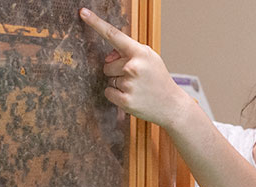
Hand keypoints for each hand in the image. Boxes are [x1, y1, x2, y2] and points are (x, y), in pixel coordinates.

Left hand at [79, 8, 188, 126]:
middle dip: (117, 70)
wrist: (171, 105)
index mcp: (140, 52)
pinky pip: (108, 92)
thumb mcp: (150, 59)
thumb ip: (128, 52)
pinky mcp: (124, 100)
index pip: (114, 35)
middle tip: (137, 78)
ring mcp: (129, 84)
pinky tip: (132, 96)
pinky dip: (116, 95)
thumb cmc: (158, 79)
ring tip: (137, 88)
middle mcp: (133, 66)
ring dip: (119, 83)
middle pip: (107, 64)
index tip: (83, 13)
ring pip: (109, 79)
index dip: (96, 23)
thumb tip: (108, 56)